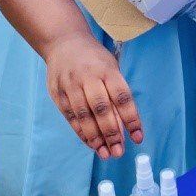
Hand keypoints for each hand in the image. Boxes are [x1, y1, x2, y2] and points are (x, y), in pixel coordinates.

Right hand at [44, 33, 143, 158]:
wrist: (63, 43)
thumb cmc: (94, 59)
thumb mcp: (111, 69)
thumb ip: (116, 95)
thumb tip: (124, 127)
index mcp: (107, 70)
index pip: (122, 97)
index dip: (131, 119)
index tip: (138, 138)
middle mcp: (88, 77)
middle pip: (102, 109)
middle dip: (112, 133)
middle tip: (119, 152)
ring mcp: (71, 85)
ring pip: (84, 115)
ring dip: (96, 138)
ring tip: (105, 153)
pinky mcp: (58, 93)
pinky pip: (70, 117)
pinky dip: (81, 133)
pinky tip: (91, 144)